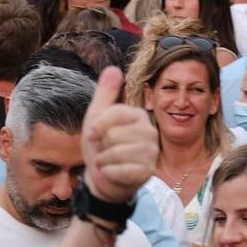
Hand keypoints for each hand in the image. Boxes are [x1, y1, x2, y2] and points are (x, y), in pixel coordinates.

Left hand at [81, 66, 158, 204]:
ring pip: (117, 152)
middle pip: (114, 134)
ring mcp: (151, 151)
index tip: (94, 133)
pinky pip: (122, 170)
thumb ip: (105, 94)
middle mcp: (149, 130)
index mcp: (137, 115)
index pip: (114, 112)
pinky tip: (111, 172)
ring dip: (104, 160)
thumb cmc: (100, 147)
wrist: (102, 178)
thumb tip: (113, 68)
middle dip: (102, 145)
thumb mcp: (96, 118)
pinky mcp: (148, 170)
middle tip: (105, 150)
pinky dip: (109, 173)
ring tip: (107, 161)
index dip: (97, 125)